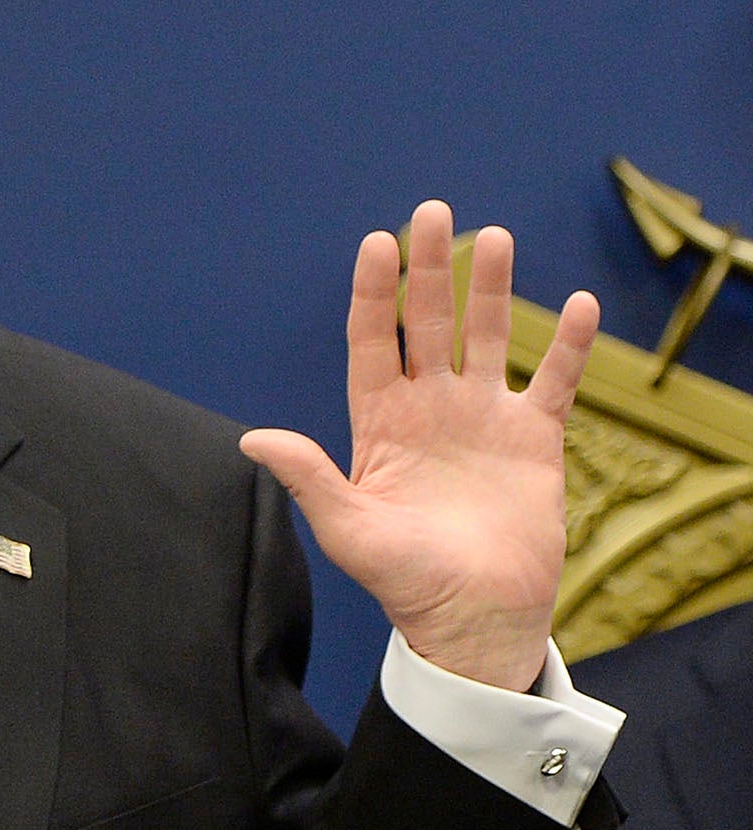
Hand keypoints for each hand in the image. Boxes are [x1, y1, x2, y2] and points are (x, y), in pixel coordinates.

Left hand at [239, 200, 597, 691]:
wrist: (472, 617)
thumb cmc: (402, 579)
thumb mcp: (346, 526)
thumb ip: (307, 475)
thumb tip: (251, 439)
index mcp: (379, 423)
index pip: (371, 341)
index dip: (371, 293)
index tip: (375, 244)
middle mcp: (429, 408)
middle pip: (427, 323)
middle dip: (428, 270)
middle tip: (433, 212)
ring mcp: (482, 418)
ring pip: (487, 336)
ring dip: (491, 289)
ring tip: (494, 236)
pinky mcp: (534, 439)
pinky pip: (552, 380)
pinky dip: (567, 346)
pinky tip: (578, 304)